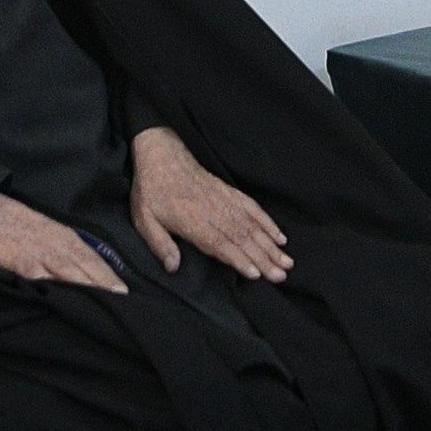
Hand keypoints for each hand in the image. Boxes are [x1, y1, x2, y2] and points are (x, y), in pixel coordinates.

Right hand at [0, 190, 127, 292]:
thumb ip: (72, 252)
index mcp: (69, 239)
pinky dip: (52, 292)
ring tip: (100, 307)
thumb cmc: (26, 228)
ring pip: (68, 275)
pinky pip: (40, 281)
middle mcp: (59, 247)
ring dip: (85, 290)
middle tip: (120, 304)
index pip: (94, 260)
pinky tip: (62, 304)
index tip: (124, 293)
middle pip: (85, 269)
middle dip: (103, 286)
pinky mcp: (22, 266)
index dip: (109, 276)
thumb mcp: (54, 234)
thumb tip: (94, 274)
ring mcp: (41, 256)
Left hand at [129, 125, 291, 282]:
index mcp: (192, 221)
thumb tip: (172, 268)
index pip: (220, 245)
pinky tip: (280, 236)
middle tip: (282, 275)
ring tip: (287, 261)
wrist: (162, 156)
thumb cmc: (151, 191)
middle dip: (264, 258)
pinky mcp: (230, 192)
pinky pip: (253, 208)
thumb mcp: (144, 219)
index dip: (239, 259)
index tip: (256, 273)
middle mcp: (213, 212)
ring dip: (271, 245)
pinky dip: (268, 222)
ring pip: (252, 226)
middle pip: (243, 239)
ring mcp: (225, 201)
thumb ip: (159, 244)